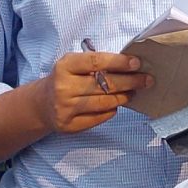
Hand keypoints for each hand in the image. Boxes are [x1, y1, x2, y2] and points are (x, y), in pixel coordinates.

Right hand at [35, 50, 149, 134]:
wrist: (42, 104)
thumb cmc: (65, 79)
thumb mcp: (74, 64)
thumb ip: (96, 64)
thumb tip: (130, 65)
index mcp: (65, 66)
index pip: (96, 61)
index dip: (119, 62)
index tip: (137, 63)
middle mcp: (63, 87)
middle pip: (104, 84)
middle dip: (130, 81)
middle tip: (146, 80)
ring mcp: (65, 108)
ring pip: (104, 103)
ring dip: (123, 97)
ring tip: (133, 92)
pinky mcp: (69, 125)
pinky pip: (99, 117)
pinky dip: (112, 110)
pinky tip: (117, 104)